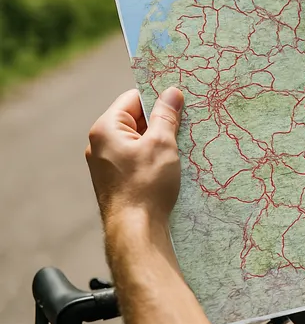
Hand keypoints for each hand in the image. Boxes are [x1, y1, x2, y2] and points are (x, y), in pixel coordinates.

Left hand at [85, 87, 184, 230]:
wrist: (135, 231)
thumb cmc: (146, 185)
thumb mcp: (162, 143)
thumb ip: (166, 115)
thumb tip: (172, 92)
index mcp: (106, 129)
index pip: (133, 99)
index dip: (157, 98)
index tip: (180, 103)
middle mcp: (99, 144)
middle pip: (134, 119)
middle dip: (160, 120)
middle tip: (185, 125)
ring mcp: (105, 164)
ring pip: (136, 140)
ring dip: (158, 140)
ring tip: (180, 147)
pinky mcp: (114, 180)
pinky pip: (134, 158)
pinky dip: (152, 156)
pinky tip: (169, 165)